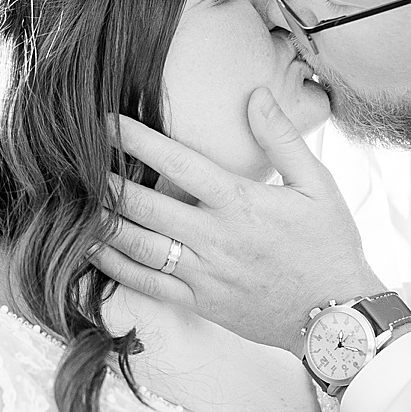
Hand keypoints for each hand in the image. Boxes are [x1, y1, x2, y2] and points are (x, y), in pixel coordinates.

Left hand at [93, 88, 384, 351]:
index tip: (104, 122)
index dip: (136, 140)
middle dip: (105, 181)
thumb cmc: (330, 245)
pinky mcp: (200, 302)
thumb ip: (282, 138)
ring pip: (138, 246)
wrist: (338, 317)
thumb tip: (256, 95)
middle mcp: (215, 237)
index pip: (178, 163)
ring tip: (72, 203)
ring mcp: (203, 273)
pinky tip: (93, 250)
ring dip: (102, 223)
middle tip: (72, 161)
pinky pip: (147, 284)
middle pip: (145, 205)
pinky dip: (115, 267)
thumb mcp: (318, 185)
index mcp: (241, 202)